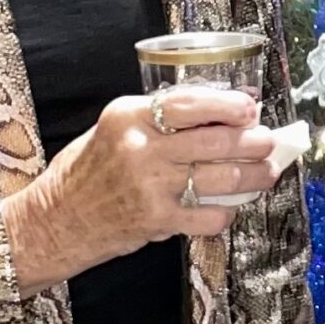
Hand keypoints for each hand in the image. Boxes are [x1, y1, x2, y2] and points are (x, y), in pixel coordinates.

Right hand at [2, 88, 280, 288]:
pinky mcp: (157, 220)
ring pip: (221, 178)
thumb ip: (158, 119)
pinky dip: (226, 212)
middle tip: (268, 142)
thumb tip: (217, 113)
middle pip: (216, 141)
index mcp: (128, 116)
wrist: (56, 220)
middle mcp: (141, 148)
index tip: (250, 108)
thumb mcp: (115, 128)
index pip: (190, 103)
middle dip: (254, 141)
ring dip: (253, 176)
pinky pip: (209, 215)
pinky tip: (229, 207)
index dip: (228, 105)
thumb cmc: (87, 171)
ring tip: (266, 172)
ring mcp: (150, 186)